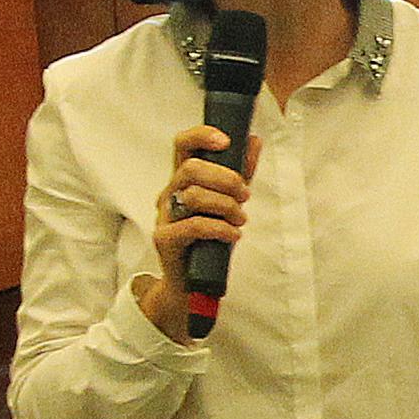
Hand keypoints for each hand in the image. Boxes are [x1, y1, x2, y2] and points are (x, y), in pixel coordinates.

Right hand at [134, 123, 255, 339]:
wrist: (194, 282)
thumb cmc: (211, 238)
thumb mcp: (230, 200)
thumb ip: (241, 171)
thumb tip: (254, 140)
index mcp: (183, 179)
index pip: (182, 144)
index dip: (201, 136)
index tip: (226, 141)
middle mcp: (170, 193)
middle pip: (190, 169)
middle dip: (226, 179)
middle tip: (245, 195)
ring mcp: (164, 215)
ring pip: (194, 196)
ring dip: (227, 205)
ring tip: (241, 219)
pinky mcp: (164, 239)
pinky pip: (193, 226)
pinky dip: (220, 228)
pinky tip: (233, 234)